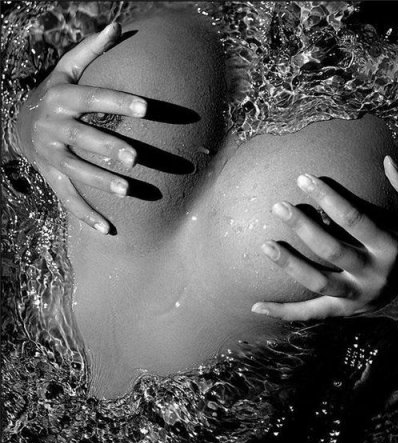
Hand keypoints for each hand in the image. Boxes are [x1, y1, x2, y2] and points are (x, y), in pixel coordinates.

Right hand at [15, 23, 146, 233]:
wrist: (16, 122)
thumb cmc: (52, 94)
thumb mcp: (66, 71)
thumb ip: (91, 51)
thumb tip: (119, 25)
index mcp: (62, 98)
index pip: (93, 98)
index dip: (119, 101)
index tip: (148, 106)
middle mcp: (54, 127)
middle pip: (83, 138)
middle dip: (108, 148)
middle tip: (135, 157)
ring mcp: (51, 155)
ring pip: (76, 170)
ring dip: (100, 181)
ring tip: (126, 190)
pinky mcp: (51, 176)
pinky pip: (68, 198)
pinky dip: (86, 214)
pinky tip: (108, 229)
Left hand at [251, 156, 397, 320]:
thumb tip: (390, 160)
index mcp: (389, 248)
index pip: (353, 219)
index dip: (327, 198)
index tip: (302, 178)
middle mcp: (372, 275)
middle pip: (331, 251)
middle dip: (303, 228)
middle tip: (278, 206)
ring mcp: (356, 297)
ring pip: (318, 283)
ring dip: (290, 265)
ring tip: (265, 244)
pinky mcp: (343, 311)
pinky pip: (311, 314)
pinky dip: (285, 312)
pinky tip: (257, 306)